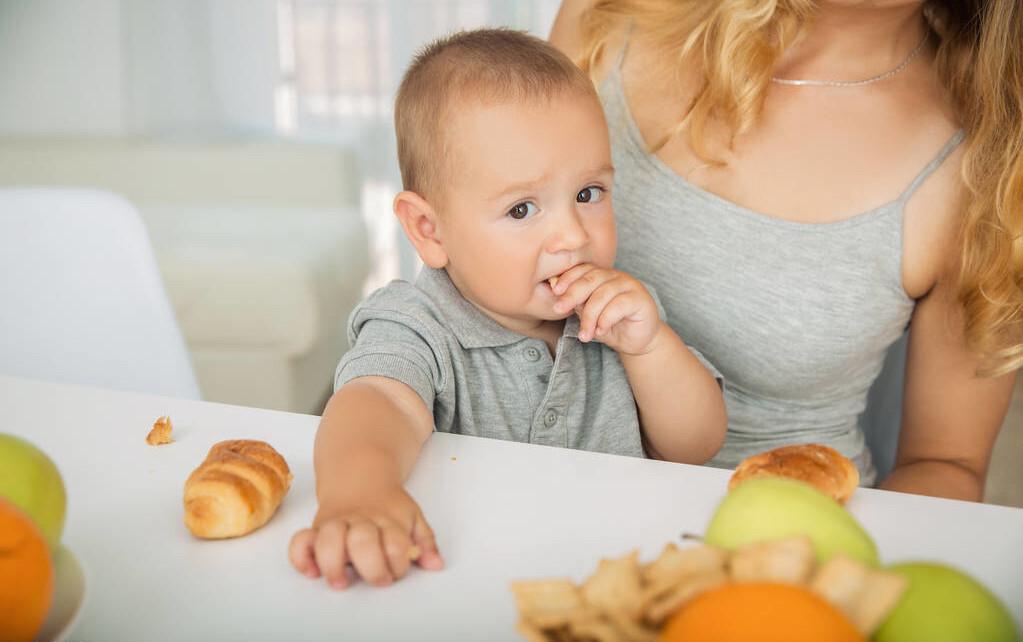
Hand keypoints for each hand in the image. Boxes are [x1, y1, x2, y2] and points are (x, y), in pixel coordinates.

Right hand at [288, 486, 442, 589]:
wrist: (359, 475)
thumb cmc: (388, 504)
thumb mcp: (413, 516)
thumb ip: (424, 541)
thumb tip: (435, 565)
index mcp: (387, 520)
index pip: (396, 544)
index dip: (399, 563)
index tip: (398, 570)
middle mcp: (360, 521)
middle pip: (362, 542)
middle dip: (371, 567)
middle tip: (378, 581)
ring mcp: (336, 524)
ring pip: (327, 539)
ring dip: (332, 563)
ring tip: (340, 581)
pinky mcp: (316, 529)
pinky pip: (299, 541)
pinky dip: (301, 557)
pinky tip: (312, 571)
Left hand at [551, 264, 659, 354]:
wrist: (636, 341)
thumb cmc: (611, 326)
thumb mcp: (589, 315)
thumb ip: (578, 304)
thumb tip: (560, 298)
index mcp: (602, 276)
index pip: (583, 270)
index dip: (568, 278)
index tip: (555, 291)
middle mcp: (616, 276)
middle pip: (591, 279)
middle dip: (572, 295)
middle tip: (559, 309)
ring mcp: (630, 286)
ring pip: (602, 294)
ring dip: (589, 316)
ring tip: (585, 334)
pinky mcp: (640, 299)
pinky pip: (618, 305)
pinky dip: (606, 319)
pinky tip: (601, 330)